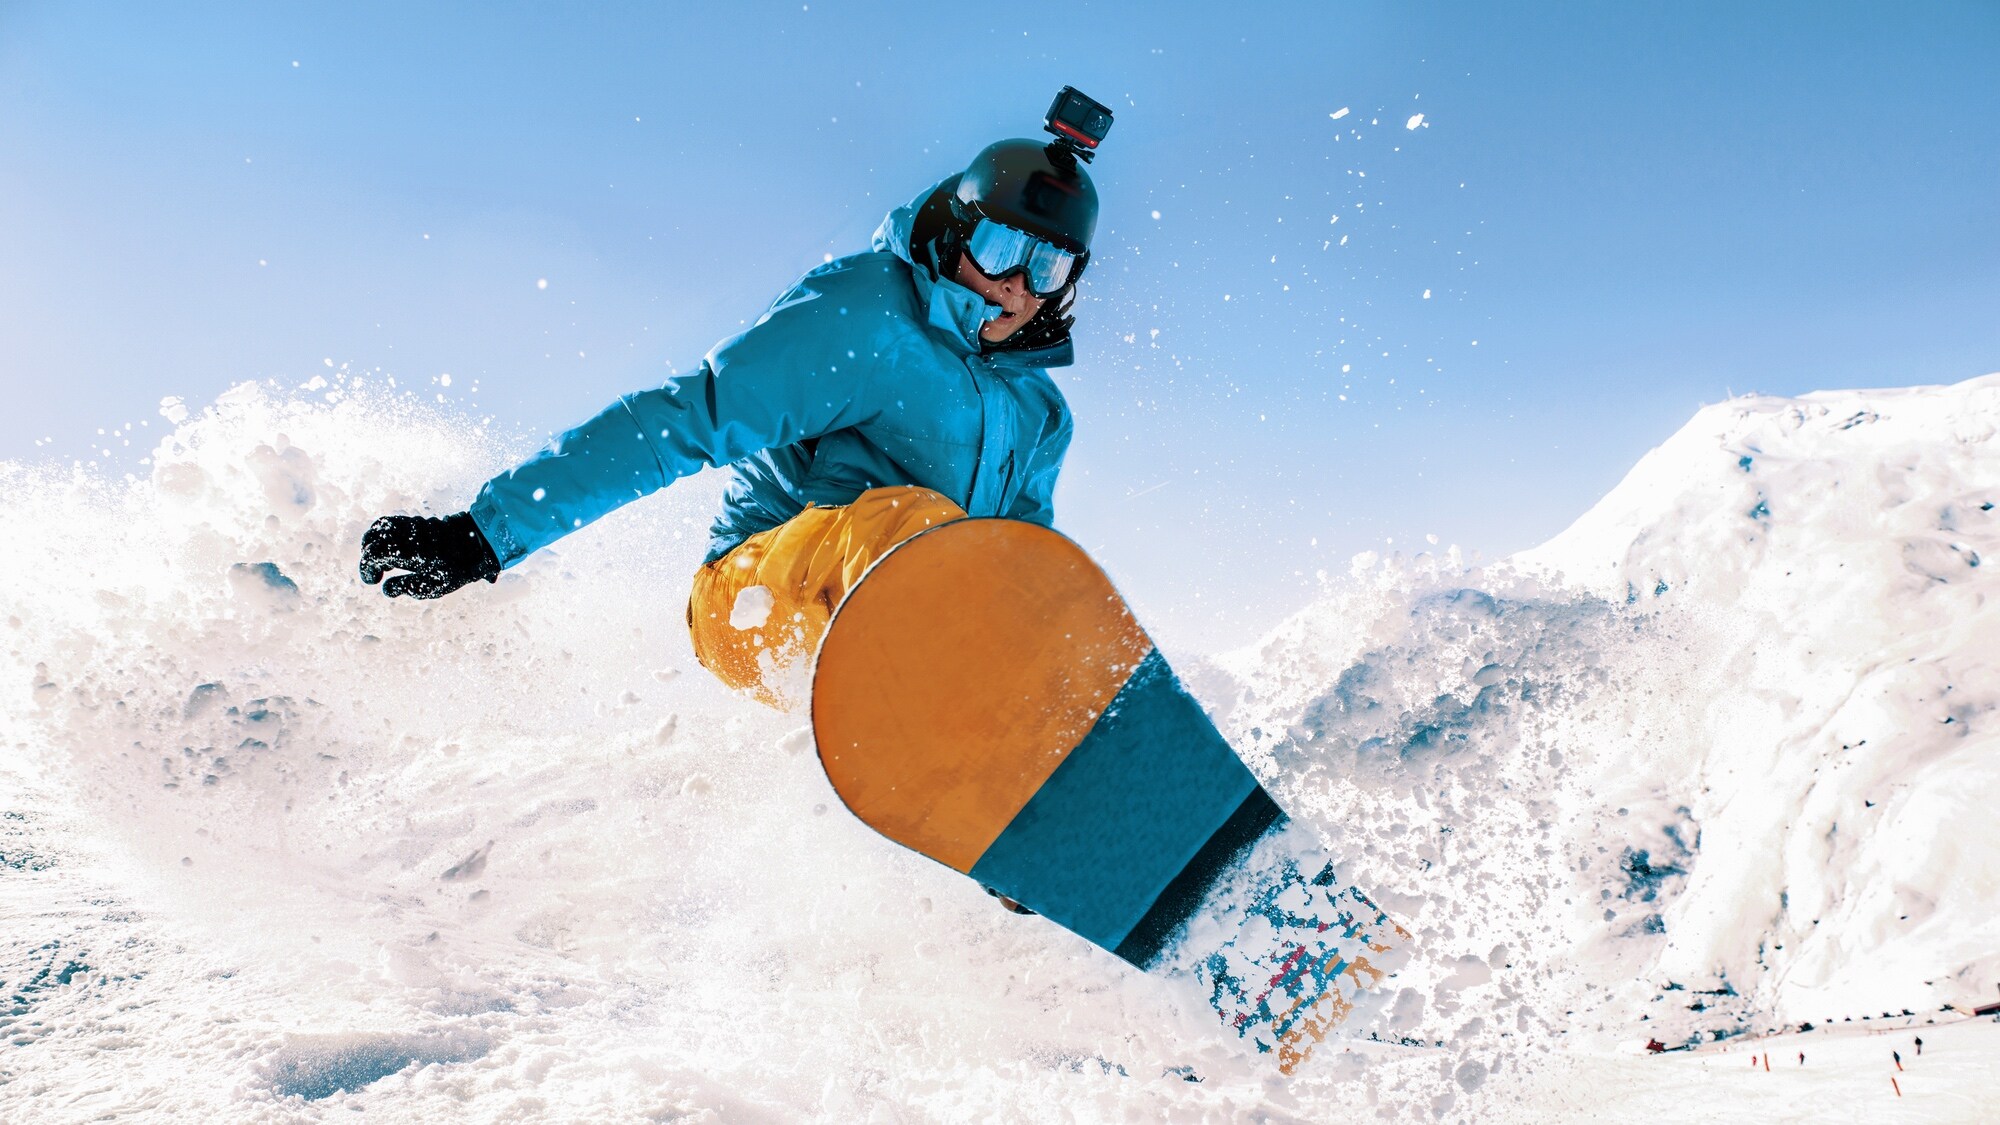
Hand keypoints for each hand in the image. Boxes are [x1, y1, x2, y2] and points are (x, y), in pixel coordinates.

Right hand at [359, 512, 500, 598]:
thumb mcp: (434, 585)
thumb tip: (386, 588)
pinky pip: (391, 523)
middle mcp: (406, 536)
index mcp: (409, 553)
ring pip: (379, 528)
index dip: (367, 568)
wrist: (476, 543)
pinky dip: (383, 534)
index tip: (372, 580)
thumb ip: (407, 587)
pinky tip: (391, 548)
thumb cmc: (456, 568)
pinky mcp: (415, 521)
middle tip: (377, 572)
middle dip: (368, 557)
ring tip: (382, 561)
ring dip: (374, 544)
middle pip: (372, 540)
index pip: (373, 555)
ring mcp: (410, 525)